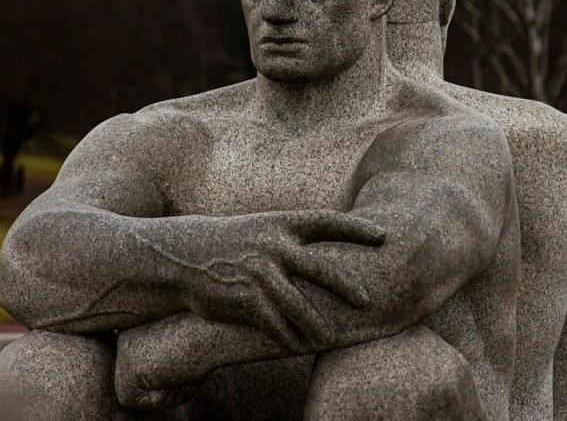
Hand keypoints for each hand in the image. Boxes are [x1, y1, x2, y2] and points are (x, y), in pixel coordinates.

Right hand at [181, 209, 385, 349]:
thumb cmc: (233, 244)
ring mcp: (259, 273)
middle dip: (346, 286)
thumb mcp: (263, 230)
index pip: (326, 221)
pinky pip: (274, 324)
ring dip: (318, 325)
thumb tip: (333, 252)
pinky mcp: (244, 299)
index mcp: (281, 223)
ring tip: (332, 338)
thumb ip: (293, 240)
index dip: (356, 228)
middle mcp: (273, 246)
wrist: (184, 257)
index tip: (383, 235)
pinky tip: (298, 346)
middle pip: (320, 268)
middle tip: (368, 301)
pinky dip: (288, 337)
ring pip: (299, 305)